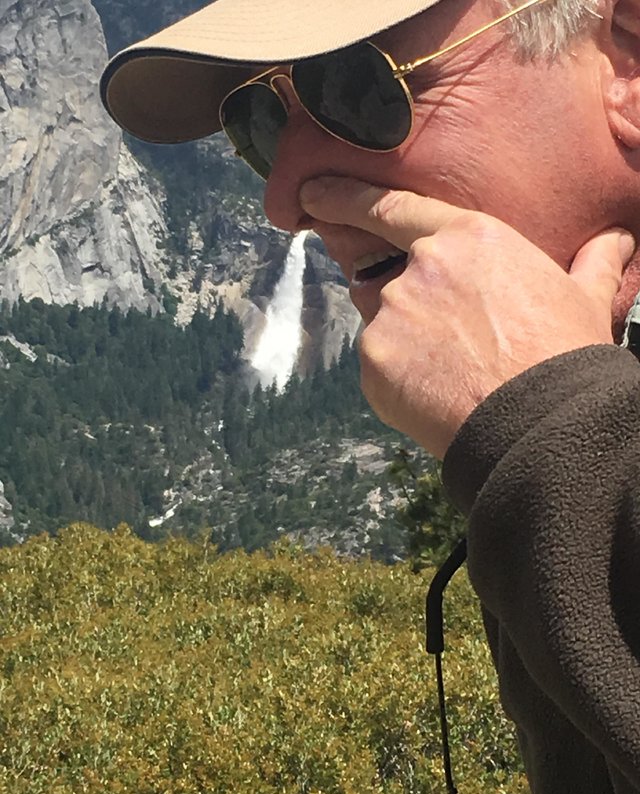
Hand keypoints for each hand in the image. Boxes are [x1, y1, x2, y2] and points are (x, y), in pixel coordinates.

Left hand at [300, 177, 634, 458]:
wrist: (541, 423)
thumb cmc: (564, 356)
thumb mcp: (585, 298)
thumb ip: (592, 262)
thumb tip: (618, 239)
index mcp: (467, 238)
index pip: (391, 209)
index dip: (345, 197)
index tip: (312, 194)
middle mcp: (419, 268)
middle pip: (388, 280)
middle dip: (408, 308)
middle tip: (447, 344)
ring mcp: (391, 316)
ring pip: (383, 325)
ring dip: (407, 344)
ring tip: (455, 374)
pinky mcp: (374, 364)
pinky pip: (378, 367)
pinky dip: (399, 380)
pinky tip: (437, 395)